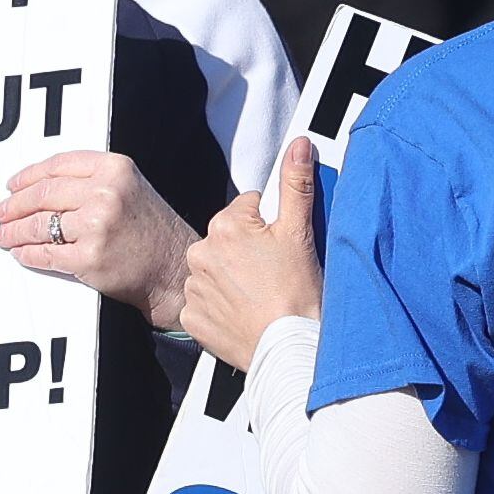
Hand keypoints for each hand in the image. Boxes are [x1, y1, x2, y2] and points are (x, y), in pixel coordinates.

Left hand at [0, 151, 195, 328]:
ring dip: (13, 231)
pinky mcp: (88, 258)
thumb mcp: (130, 187)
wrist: (174, 269)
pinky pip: (45, 254)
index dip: (28, 176)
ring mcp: (96, 226)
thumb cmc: (151, 230)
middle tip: (0, 212)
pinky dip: (28, 254)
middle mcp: (105, 193)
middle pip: (42, 194)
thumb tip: (39, 186)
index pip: (57, 165)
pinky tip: (21, 253)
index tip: (12, 185)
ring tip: (2, 235)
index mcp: (114, 168)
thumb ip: (92, 179)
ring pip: (38, 225)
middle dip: (14, 205)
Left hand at [180, 141, 325, 368]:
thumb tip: (298, 146)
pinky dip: (221, 307)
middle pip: (228, 239)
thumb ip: (296, 183)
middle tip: (272, 273)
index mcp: (226, 225)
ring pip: (215, 270)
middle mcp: (201, 251)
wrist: (288, 348)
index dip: (269, 226)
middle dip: (247, 251)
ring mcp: (194, 286)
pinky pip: (205, 303)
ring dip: (233, 278)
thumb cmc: (297, 295)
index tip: (280, 248)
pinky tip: (243, 313)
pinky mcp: (192, 316)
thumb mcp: (300, 232)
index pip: (248, 208)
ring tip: (260, 295)